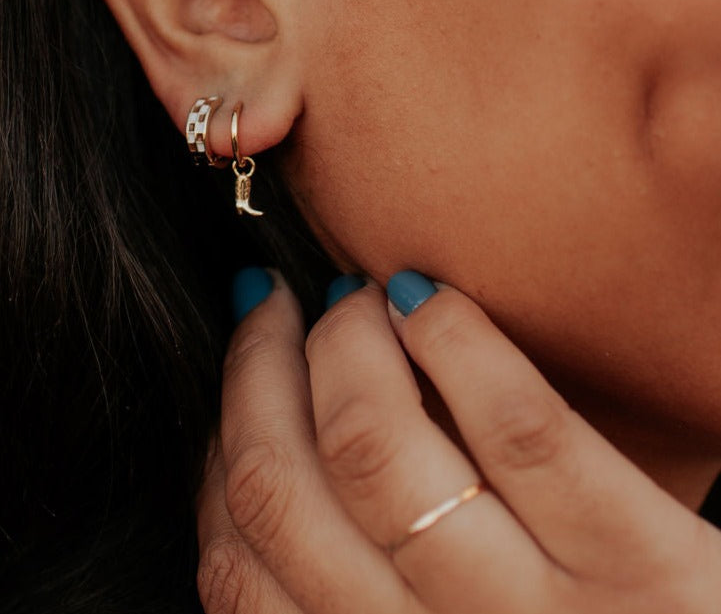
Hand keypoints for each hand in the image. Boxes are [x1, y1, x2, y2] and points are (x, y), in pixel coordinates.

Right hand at [196, 270, 720, 613]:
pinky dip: (455, 341)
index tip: (240, 371)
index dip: (219, 444)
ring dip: (342, 343)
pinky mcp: (647, 569)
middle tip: (270, 303)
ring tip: (358, 297)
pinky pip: (520, 430)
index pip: (235, 562)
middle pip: (283, 490)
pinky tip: (430, 298)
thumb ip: (352, 569)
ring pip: (375, 449)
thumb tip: (273, 430)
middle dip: (256, 367)